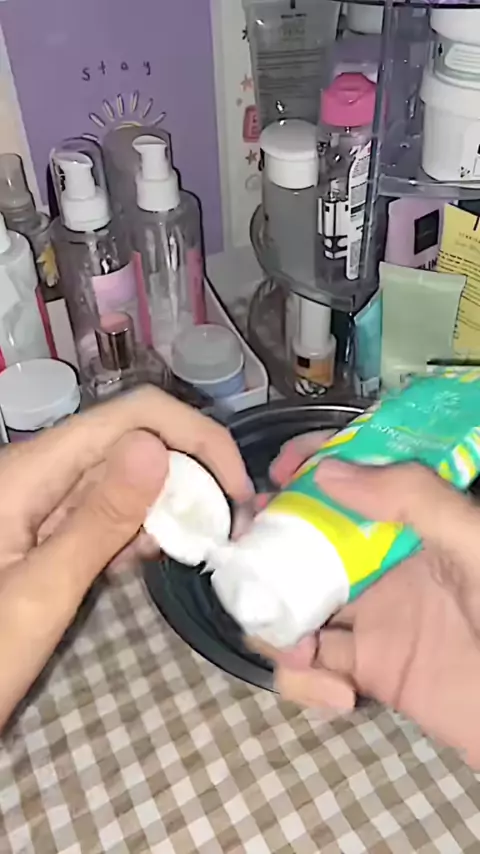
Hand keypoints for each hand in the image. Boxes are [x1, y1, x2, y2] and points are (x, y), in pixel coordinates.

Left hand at [0, 386, 252, 728]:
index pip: (133, 415)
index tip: (234, 495)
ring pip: (122, 474)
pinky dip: (132, 528)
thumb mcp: (41, 593)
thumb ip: (99, 518)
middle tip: (225, 529)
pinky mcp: (41, 526)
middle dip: (188, 472)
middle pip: (131, 439)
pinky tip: (137, 559)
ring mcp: (38, 498)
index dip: (196, 438)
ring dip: (164, 504)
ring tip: (188, 548)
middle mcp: (37, 470)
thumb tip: (158, 446)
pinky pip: (101, 508)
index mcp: (31, 470)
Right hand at [261, 431, 479, 767]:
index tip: (277, 470)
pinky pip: (311, 669)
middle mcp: (380, 565)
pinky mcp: (366, 671)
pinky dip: (304, 681)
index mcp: (409, 526)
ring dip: (274, 625)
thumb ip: (413, 498)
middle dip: (266, 546)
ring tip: (296, 647)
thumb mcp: (473, 543)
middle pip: (306, 541)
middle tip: (246, 556)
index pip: (353, 480)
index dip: (311, 465)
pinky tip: (337, 693)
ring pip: (293, 605)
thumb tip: (328, 472)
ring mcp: (370, 618)